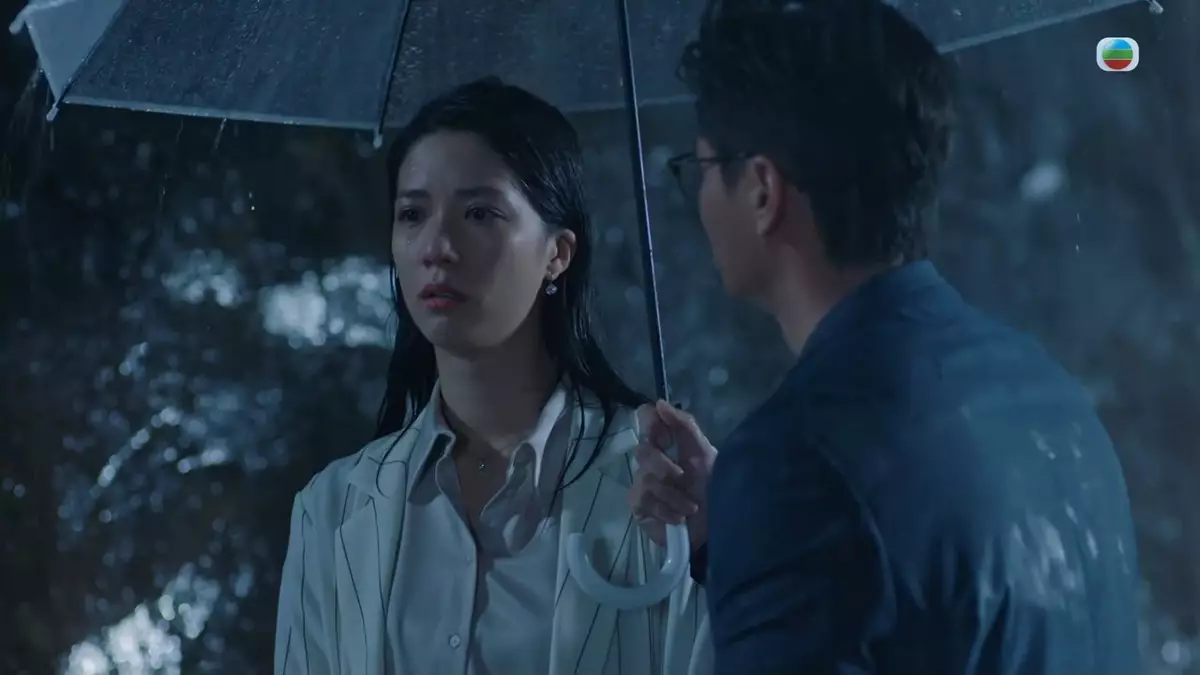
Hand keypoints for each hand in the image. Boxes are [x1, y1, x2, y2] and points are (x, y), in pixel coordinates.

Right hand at [629, 400, 716, 551]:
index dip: (651, 422)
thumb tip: (660, 403)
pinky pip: (644, 500)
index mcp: (666, 442)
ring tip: (690, 508)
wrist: (714, 527)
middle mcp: (650, 459)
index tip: (666, 437)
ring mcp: (641, 482)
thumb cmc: (711, 488)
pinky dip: (667, 510)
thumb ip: (685, 426)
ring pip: (646, 479)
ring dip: (673, 495)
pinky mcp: (638, 506)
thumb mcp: (704, 454)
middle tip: (684, 478)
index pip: (646, 417)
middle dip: (666, 467)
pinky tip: (679, 518)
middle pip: (643, 450)